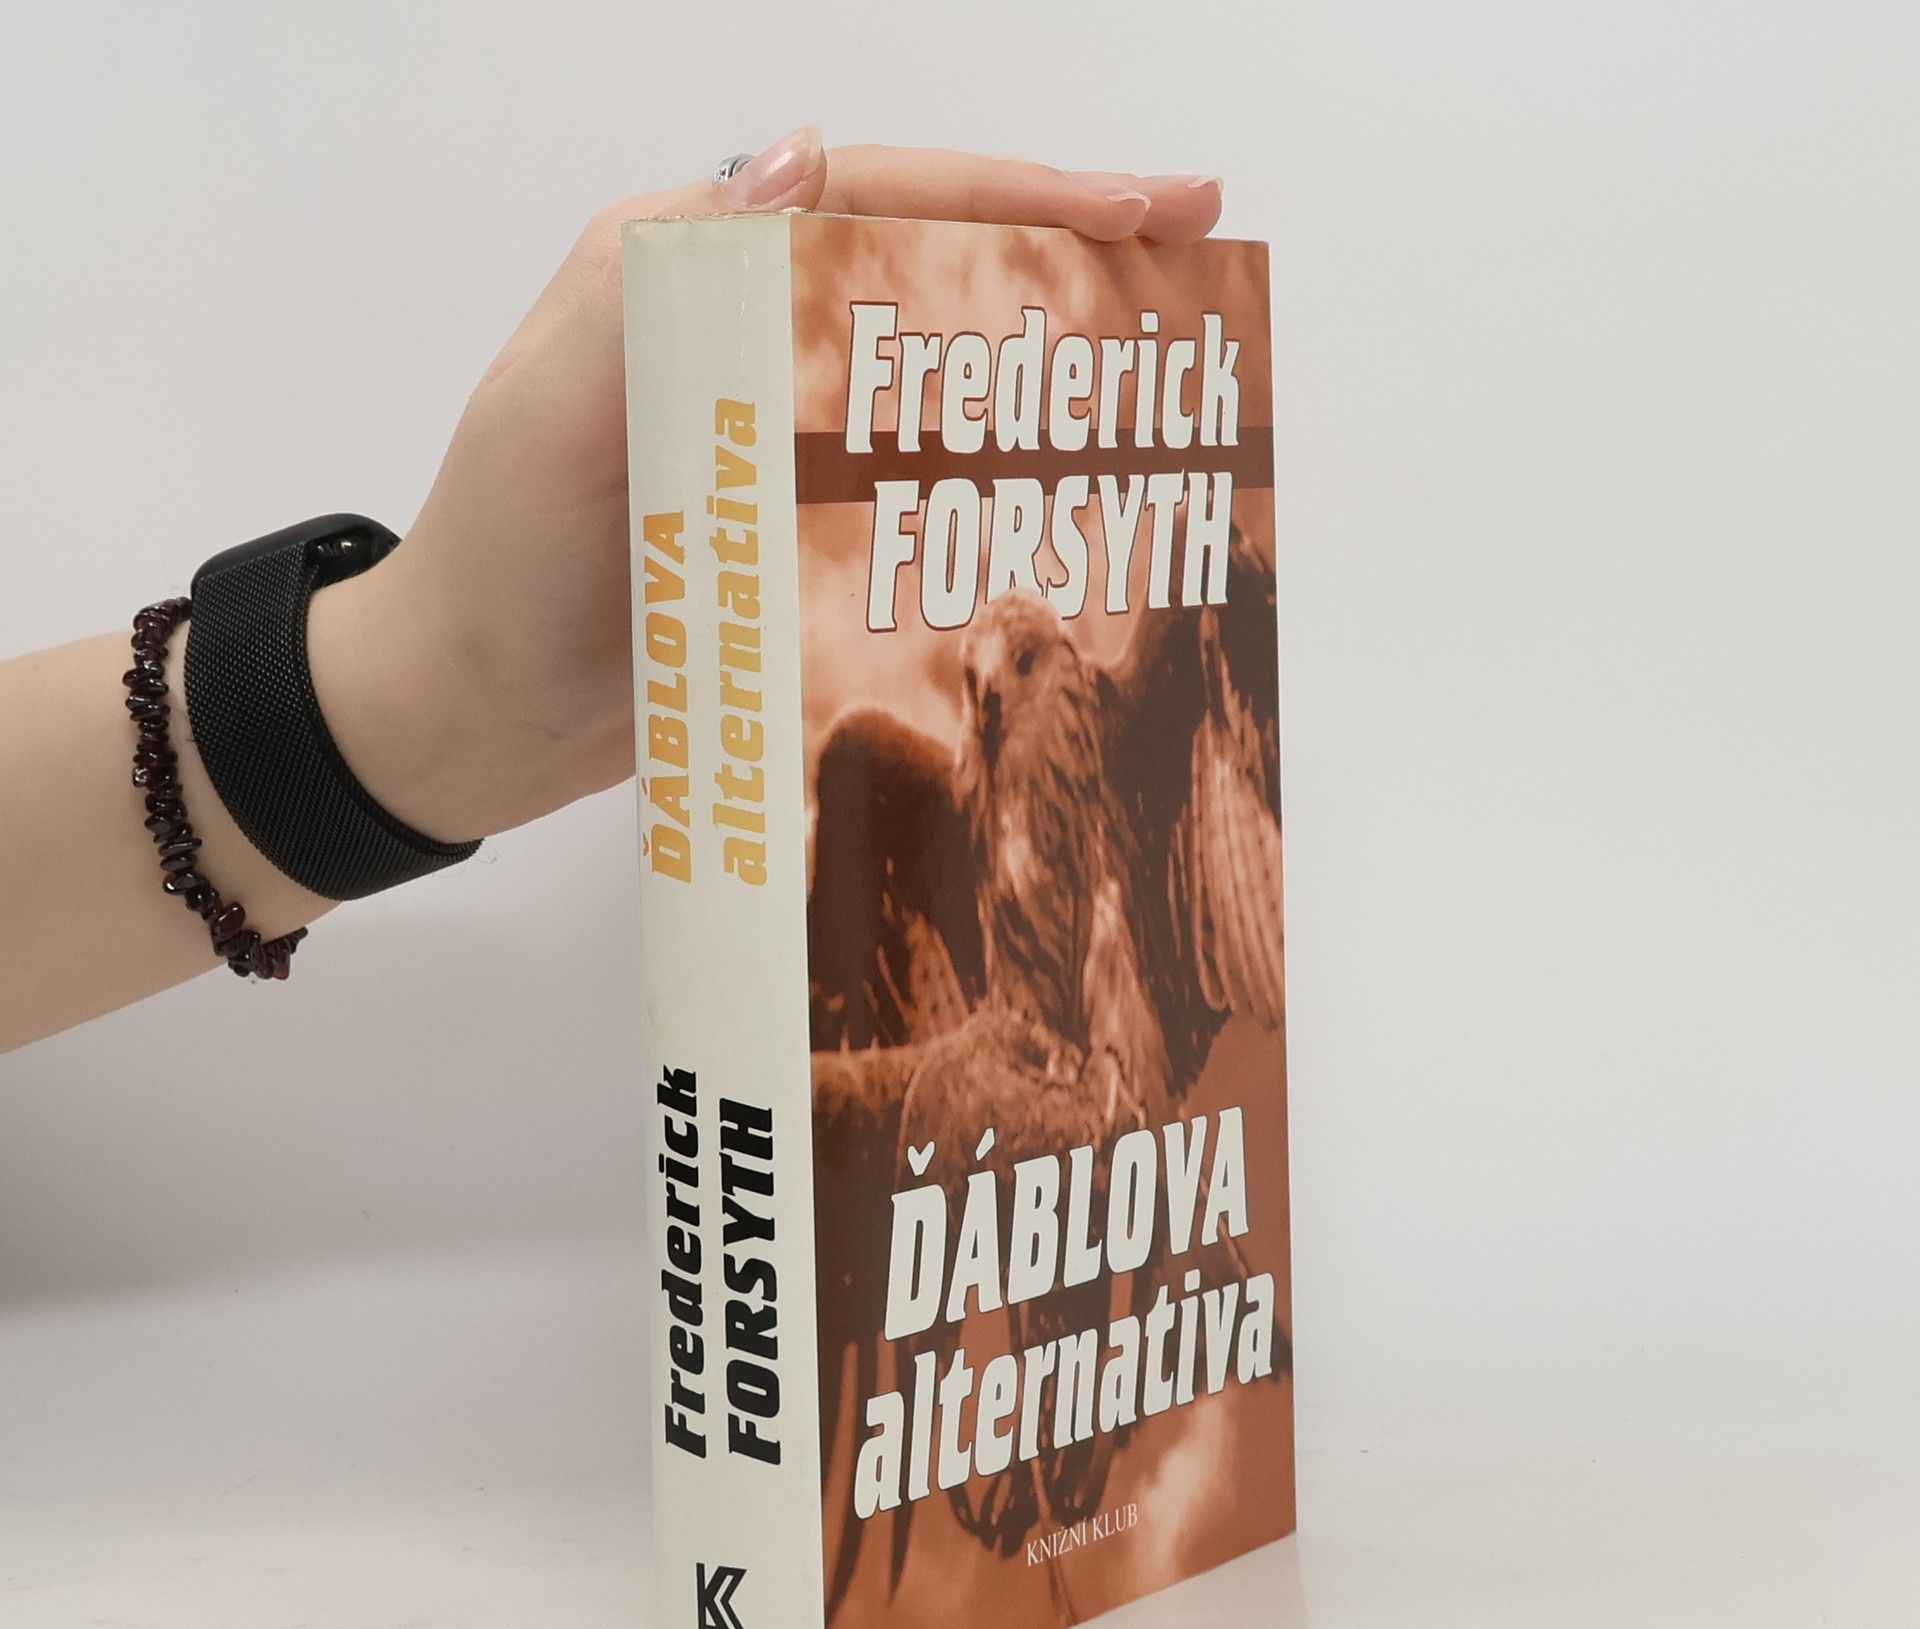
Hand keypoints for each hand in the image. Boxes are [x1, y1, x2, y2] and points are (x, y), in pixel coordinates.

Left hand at [308, 130, 1225, 843]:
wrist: (465, 720)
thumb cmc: (494, 561)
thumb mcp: (551, 408)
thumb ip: (656, 283)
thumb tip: (798, 156)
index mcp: (696, 270)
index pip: (882, 201)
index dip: (1023, 196)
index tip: (1149, 206)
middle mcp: (754, 344)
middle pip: (936, 281)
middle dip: (1071, 265)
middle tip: (1201, 273)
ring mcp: (786, 447)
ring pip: (944, 388)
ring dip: (1055, 379)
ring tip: (1172, 382)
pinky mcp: (804, 540)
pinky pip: (922, 499)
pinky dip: (1002, 495)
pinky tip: (1078, 510)